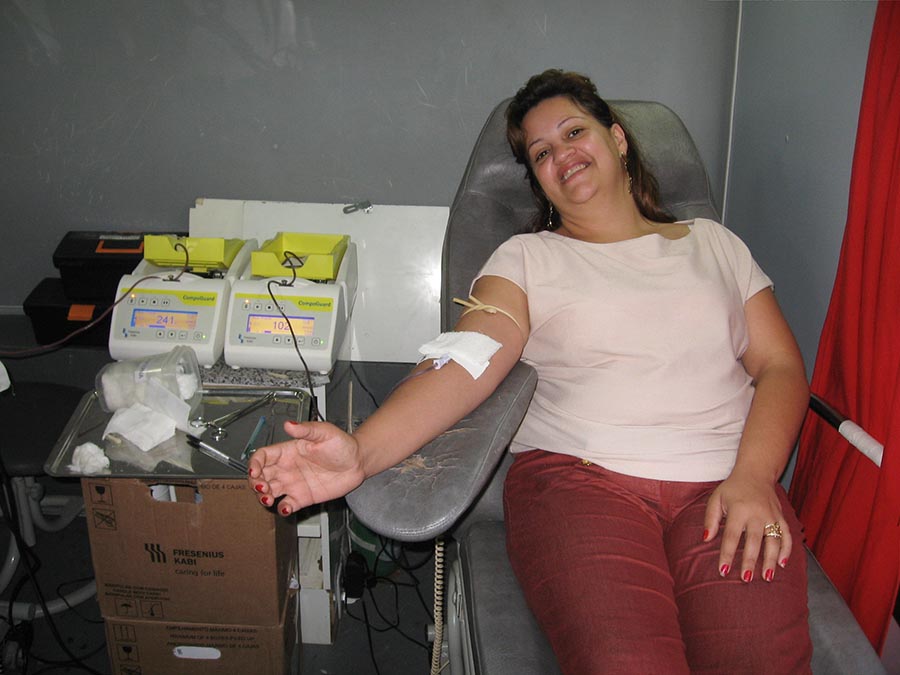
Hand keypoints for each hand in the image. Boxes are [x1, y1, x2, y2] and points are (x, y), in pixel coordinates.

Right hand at [247, 420, 365, 515]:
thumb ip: (306, 430)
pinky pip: (287, 505)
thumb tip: (289, 424)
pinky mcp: (303, 497)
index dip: (254, 463)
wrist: (357, 462)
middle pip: (261, 476)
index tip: (255, 471)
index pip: (263, 456)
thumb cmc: (342, 444)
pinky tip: (286, 507)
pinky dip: (282, 509)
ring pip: (269, 492)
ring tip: (268, 499)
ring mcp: (294, 483)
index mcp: (288, 451)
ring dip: (263, 497)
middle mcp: (287, 468)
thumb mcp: (324, 433)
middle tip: (261, 488)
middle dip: (255, 483)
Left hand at [703, 471, 791, 582]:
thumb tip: (706, 539)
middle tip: (746, 579)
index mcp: (739, 510)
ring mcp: (772, 516)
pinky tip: (782, 564)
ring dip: (771, 560)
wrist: (755, 473)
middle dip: (750, 562)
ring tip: (767, 577)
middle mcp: (757, 514)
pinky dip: (787, 550)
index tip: (723, 571)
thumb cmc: (732, 489)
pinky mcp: (781, 517)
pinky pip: (787, 535)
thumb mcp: (716, 499)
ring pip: (774, 541)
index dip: (727, 555)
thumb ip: (710, 519)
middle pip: (754, 542)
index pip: (732, 536)